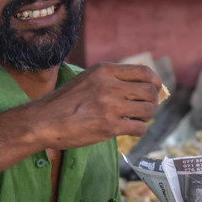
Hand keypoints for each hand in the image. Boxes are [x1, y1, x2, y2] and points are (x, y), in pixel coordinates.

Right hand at [32, 63, 162, 149]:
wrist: (45, 121)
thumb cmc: (65, 102)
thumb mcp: (88, 79)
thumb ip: (110, 79)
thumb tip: (138, 85)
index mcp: (105, 71)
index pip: (144, 71)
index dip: (155, 82)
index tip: (155, 89)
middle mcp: (110, 86)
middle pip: (150, 91)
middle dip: (152, 101)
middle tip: (145, 108)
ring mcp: (111, 107)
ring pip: (147, 110)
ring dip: (145, 117)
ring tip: (135, 119)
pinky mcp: (109, 127)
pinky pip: (139, 128)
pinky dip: (139, 131)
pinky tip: (130, 130)